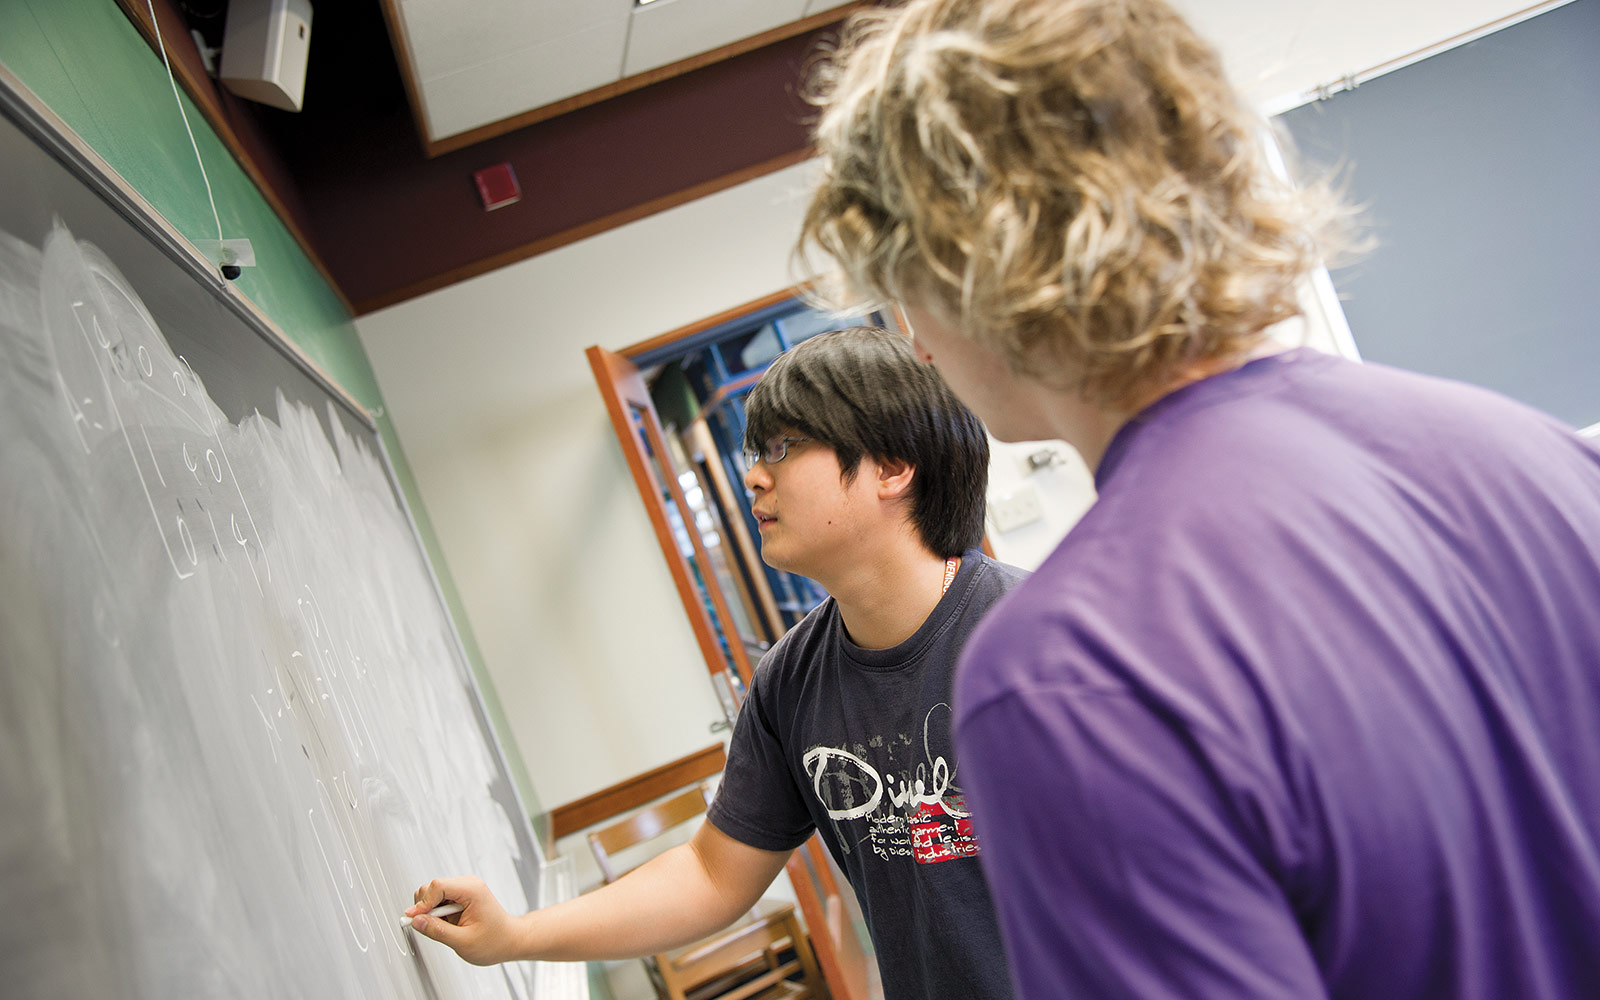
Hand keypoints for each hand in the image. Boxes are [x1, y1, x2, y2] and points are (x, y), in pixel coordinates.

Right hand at [406, 875, 526, 965]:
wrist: (509, 940)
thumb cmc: (494, 941)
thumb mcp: (463, 942)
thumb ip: (437, 931)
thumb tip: (416, 921)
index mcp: (472, 890)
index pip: (437, 886)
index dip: (423, 903)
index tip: (414, 919)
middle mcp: (467, 885)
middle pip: (432, 887)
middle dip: (425, 907)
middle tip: (430, 927)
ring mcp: (463, 890)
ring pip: (433, 894)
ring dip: (431, 912)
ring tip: (445, 928)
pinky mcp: (460, 897)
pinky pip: (439, 901)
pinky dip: (437, 914)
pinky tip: (448, 925)